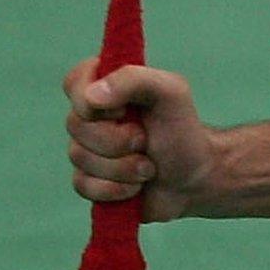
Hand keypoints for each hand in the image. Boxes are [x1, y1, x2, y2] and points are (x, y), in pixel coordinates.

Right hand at [64, 58, 214, 222]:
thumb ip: (134, 80)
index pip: (75, 80)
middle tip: (146, 140)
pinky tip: (136, 187)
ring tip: (148, 166)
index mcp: (110, 88)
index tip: (123, 109)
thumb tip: (90, 96)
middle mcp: (93, 117)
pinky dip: (115, 189)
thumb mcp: (171, 93)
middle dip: (118, 139)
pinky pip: (82, 185)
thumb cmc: (182, 132)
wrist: (194, 180)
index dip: (91, 99)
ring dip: (123, 166)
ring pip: (79, 157)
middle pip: (75, 124)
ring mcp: (86, 150)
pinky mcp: (87, 181)